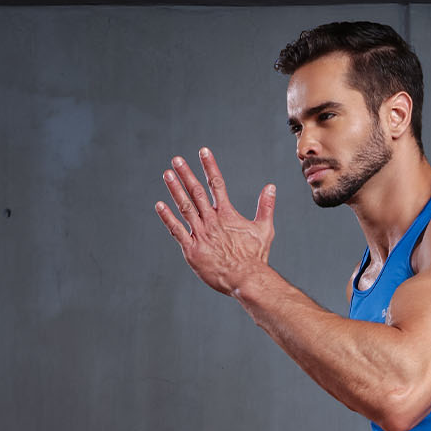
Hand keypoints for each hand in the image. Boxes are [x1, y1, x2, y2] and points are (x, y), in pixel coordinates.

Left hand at [156, 149, 275, 294]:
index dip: (210, 166)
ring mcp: (201, 234)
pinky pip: (177, 231)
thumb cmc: (256, 258)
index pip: (217, 184)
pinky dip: (167, 218)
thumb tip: (271, 187)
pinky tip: (160, 205)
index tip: (203, 151)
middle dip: (186, 174)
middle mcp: (212, 221)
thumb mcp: (264, 229)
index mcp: (227, 215)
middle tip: (176, 160)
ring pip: (185, 207)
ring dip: (175, 190)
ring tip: (167, 175)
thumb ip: (266, 207)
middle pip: (197, 192)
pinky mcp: (192, 250)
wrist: (247, 279)